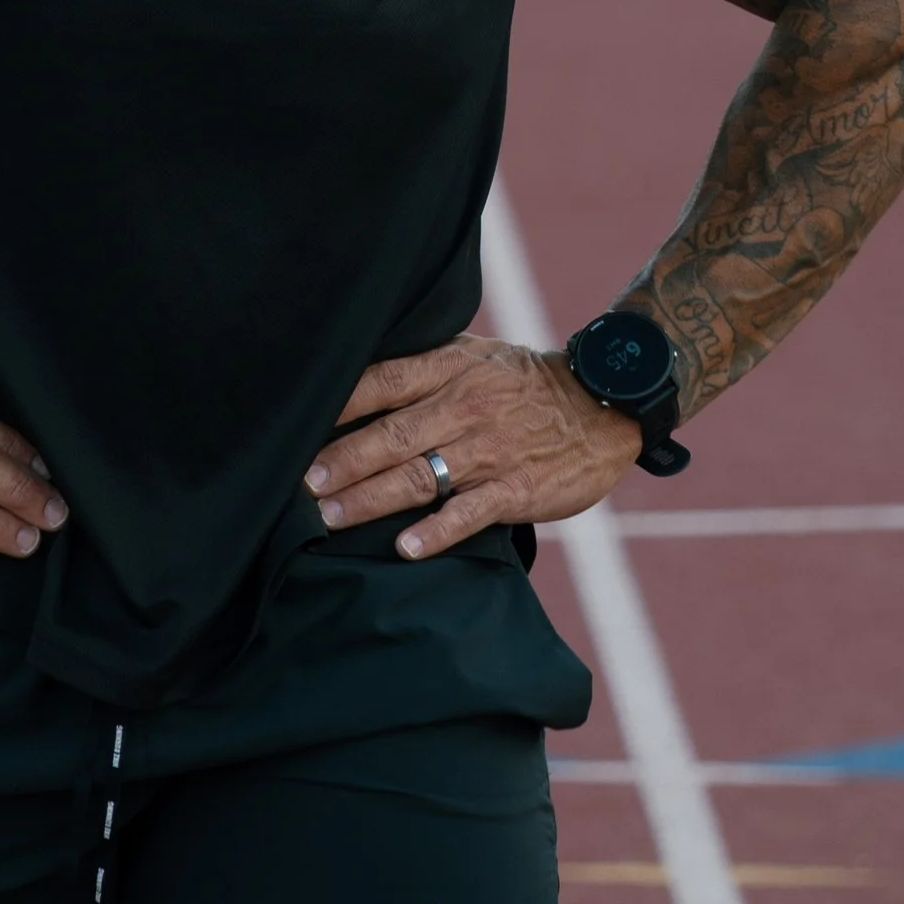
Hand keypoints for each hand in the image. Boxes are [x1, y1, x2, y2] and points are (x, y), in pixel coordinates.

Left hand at [304, 337, 639, 558]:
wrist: (605, 403)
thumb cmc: (526, 382)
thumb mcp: (476, 355)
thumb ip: (424, 368)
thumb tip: (357, 384)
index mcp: (450, 369)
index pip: (382, 382)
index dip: (339, 404)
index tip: (297, 424)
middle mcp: (464, 407)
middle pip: (391, 435)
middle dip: (342, 461)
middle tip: (302, 486)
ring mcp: (490, 450)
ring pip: (419, 476)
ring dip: (371, 499)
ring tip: (331, 518)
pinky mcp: (516, 488)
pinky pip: (469, 512)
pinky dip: (436, 531)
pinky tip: (405, 547)